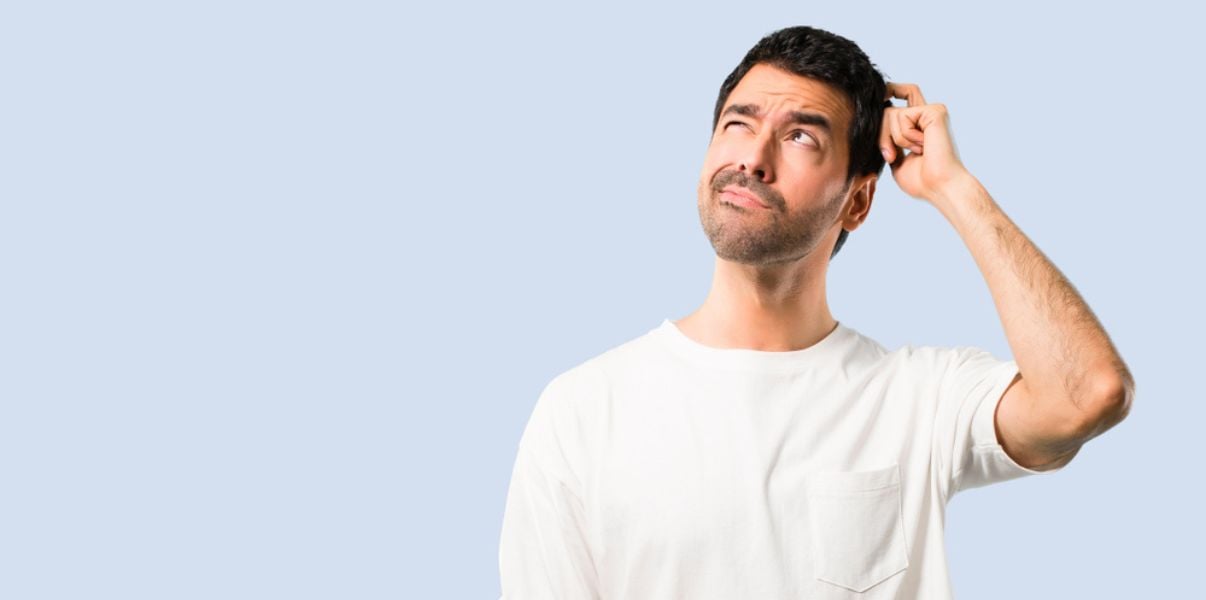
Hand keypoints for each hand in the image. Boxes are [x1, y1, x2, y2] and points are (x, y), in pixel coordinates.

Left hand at [879, 83, 972, 202]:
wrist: (938, 187)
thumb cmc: (922, 181)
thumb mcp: (897, 160)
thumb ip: (888, 142)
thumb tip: (875, 127)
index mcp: (920, 125)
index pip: (904, 94)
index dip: (889, 91)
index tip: (877, 99)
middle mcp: (927, 115)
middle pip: (889, 108)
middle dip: (882, 135)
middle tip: (890, 156)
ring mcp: (932, 111)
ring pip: (891, 113)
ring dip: (895, 139)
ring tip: (916, 151)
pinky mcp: (934, 111)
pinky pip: (902, 115)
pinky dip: (905, 136)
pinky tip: (923, 146)